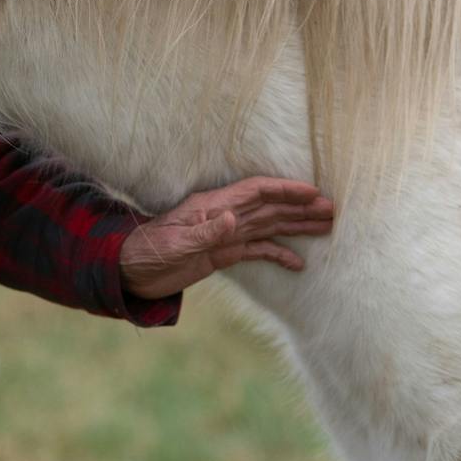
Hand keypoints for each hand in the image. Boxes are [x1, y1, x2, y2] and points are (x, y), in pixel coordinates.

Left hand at [119, 177, 335, 299]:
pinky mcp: (221, 254)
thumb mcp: (174, 244)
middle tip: (333, 210)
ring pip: (268, 226)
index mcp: (212, 207)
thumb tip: (235, 219)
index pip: (255, 192)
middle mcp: (222, 216)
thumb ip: (205, 233)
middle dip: (300, 206)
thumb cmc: (145, 252)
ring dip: (296, 225)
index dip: (284, 189)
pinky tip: (299, 264)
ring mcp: (224, 234)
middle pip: (268, 207)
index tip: (312, 192)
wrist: (127, 271)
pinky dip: (278, 254)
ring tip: (326, 226)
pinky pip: (256, 251)